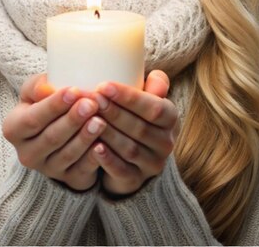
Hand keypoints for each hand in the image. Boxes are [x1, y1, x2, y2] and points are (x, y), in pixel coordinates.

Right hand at [2, 73, 107, 191]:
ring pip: (68, 154)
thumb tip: (45, 89)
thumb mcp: (35, 90)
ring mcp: (48, 170)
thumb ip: (37, 86)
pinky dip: (93, 158)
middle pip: (51, 138)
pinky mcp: (69, 180)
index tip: (74, 91)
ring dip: (85, 138)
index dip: (54, 105)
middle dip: (73, 120)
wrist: (57, 127)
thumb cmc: (46, 102)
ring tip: (100, 121)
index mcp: (14, 129)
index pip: (33, 119)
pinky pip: (82, 170)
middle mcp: (27, 153)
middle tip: (91, 104)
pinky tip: (103, 145)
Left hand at [91, 70, 178, 196]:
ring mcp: (153, 164)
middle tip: (91, 99)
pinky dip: (108, 159)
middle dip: (113, 112)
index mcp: (171, 118)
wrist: (135, 155)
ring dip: (108, 133)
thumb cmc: (137, 116)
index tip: (103, 85)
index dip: (128, 97)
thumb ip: (155, 85)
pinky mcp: (137, 181)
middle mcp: (166, 143)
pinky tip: (94, 147)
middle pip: (139, 127)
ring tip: (88, 119)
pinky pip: (122, 171)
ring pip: (129, 148)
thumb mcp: (148, 99)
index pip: (154, 107)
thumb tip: (156, 77)